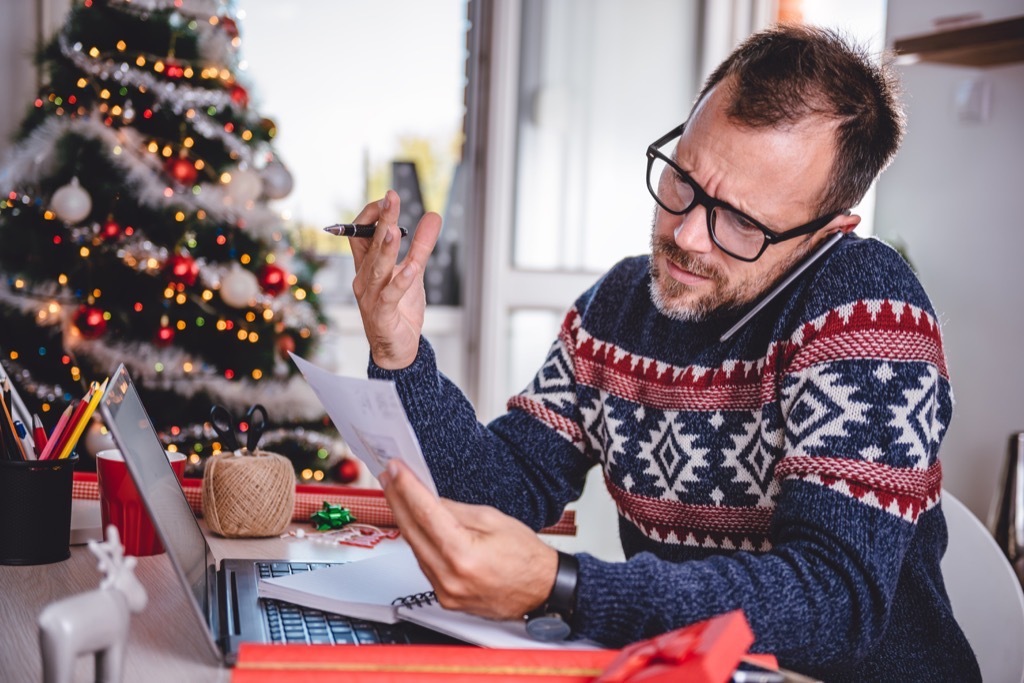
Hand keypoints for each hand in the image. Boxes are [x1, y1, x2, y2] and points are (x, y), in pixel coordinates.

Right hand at [349, 189, 441, 368]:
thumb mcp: (413, 272)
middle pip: (371, 245)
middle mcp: (365, 279)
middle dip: (382, 220)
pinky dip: (401, 282)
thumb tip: (433, 215)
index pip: (361, 234)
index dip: (372, 216)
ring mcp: (371, 297)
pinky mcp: (383, 314)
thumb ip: (422, 246)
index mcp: (368, 266)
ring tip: (394, 230)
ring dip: (386, 249)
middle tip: (391, 198)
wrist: (397, 349)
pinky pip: (391, 296)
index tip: (389, 198)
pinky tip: (412, 270)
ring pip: (378, 268)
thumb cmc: (400, 309)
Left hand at [380, 460, 558, 620]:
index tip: (395, 470)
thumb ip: (455, 510)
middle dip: (397, 500)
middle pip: (411, 532)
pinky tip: (416, 526)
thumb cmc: (526, 557)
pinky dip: (419, 543)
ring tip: (399, 496)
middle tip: (389, 478)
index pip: (425, 513)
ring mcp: (446, 591)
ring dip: (405, 521)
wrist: (542, 590)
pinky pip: (424, 565)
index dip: (406, 488)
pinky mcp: (445, 599)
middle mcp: (450, 577)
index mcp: (463, 554)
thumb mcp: (493, 520)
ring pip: (414, 549)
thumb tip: (428, 498)